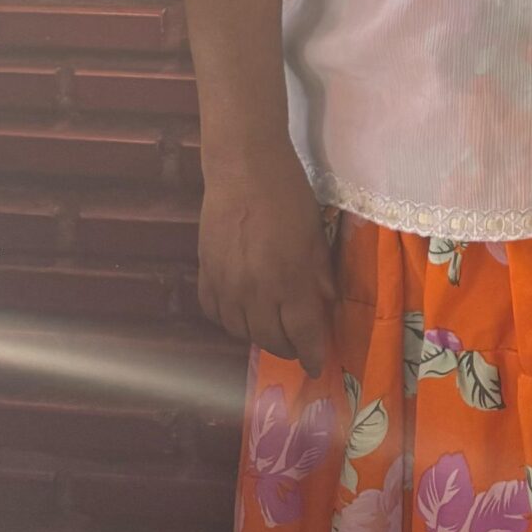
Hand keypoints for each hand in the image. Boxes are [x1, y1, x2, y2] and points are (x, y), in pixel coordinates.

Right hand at [197, 144, 334, 373]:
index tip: (318, 366)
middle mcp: (255, 290)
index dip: (313, 354)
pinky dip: (230, 320)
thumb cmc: (288, 192)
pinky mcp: (205, 272)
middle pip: (271, 340)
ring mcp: (226, 284)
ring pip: (241, 332)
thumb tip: (326, 303)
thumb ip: (320, 272)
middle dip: (289, 348)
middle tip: (299, 343)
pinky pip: (215, 313)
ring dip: (260, 336)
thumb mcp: (315, 232)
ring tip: (272, 328)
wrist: (243, 165)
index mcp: (289, 279)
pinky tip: (242, 313)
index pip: (303, 333)